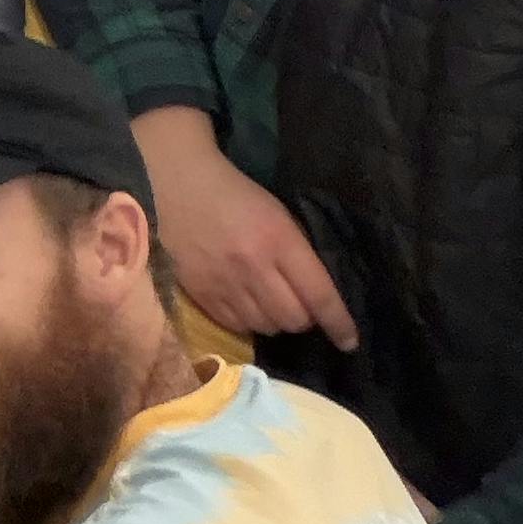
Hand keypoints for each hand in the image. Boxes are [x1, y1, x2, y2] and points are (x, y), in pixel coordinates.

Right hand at [135, 110, 355, 348]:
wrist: (173, 182)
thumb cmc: (233, 194)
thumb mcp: (276, 214)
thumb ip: (297, 253)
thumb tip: (316, 296)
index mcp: (278, 240)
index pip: (319, 296)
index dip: (338, 324)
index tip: (349, 342)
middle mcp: (252, 266)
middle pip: (293, 318)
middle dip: (303, 318)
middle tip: (298, 305)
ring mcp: (222, 281)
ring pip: (266, 326)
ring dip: (275, 320)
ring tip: (268, 303)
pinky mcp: (198, 290)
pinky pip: (235, 326)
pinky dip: (247, 321)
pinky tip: (244, 304)